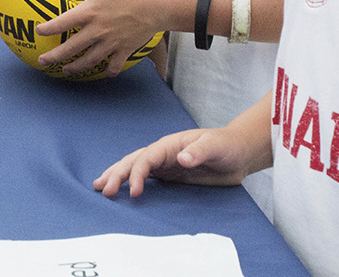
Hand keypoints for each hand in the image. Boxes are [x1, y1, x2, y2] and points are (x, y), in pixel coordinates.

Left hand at [35, 0, 165, 76]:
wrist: (160, 5)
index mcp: (90, 12)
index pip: (62, 23)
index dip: (48, 29)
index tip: (38, 31)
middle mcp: (97, 31)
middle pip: (71, 48)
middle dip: (55, 56)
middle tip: (42, 62)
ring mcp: (111, 43)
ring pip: (89, 60)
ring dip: (76, 67)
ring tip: (66, 70)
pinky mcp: (125, 49)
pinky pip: (115, 65)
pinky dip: (109, 71)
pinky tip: (106, 72)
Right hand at [94, 126, 251, 197]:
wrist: (238, 152)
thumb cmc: (227, 145)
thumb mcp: (216, 146)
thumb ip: (199, 151)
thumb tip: (181, 158)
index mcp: (170, 144)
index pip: (146, 158)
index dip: (136, 174)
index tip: (133, 193)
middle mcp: (163, 153)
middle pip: (133, 161)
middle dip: (116, 174)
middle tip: (102, 190)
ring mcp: (164, 163)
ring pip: (134, 167)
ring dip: (116, 175)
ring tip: (99, 186)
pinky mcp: (169, 174)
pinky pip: (145, 177)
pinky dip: (130, 182)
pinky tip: (121, 189)